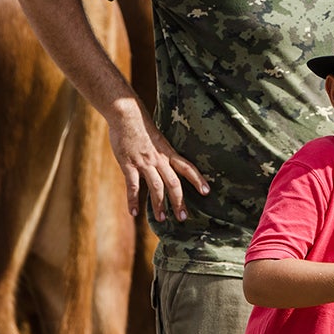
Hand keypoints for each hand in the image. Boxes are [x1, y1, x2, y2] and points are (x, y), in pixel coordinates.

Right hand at [107, 101, 208, 222]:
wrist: (126, 114)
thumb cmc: (141, 126)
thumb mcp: (158, 139)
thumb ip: (163, 153)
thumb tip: (166, 164)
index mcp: (168, 152)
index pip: (188, 167)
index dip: (198, 180)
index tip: (207, 192)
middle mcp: (159, 159)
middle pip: (174, 183)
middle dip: (179, 201)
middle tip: (183, 217)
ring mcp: (144, 162)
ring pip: (156, 187)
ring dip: (159, 205)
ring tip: (161, 219)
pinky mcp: (129, 164)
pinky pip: (132, 186)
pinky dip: (133, 200)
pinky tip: (134, 212)